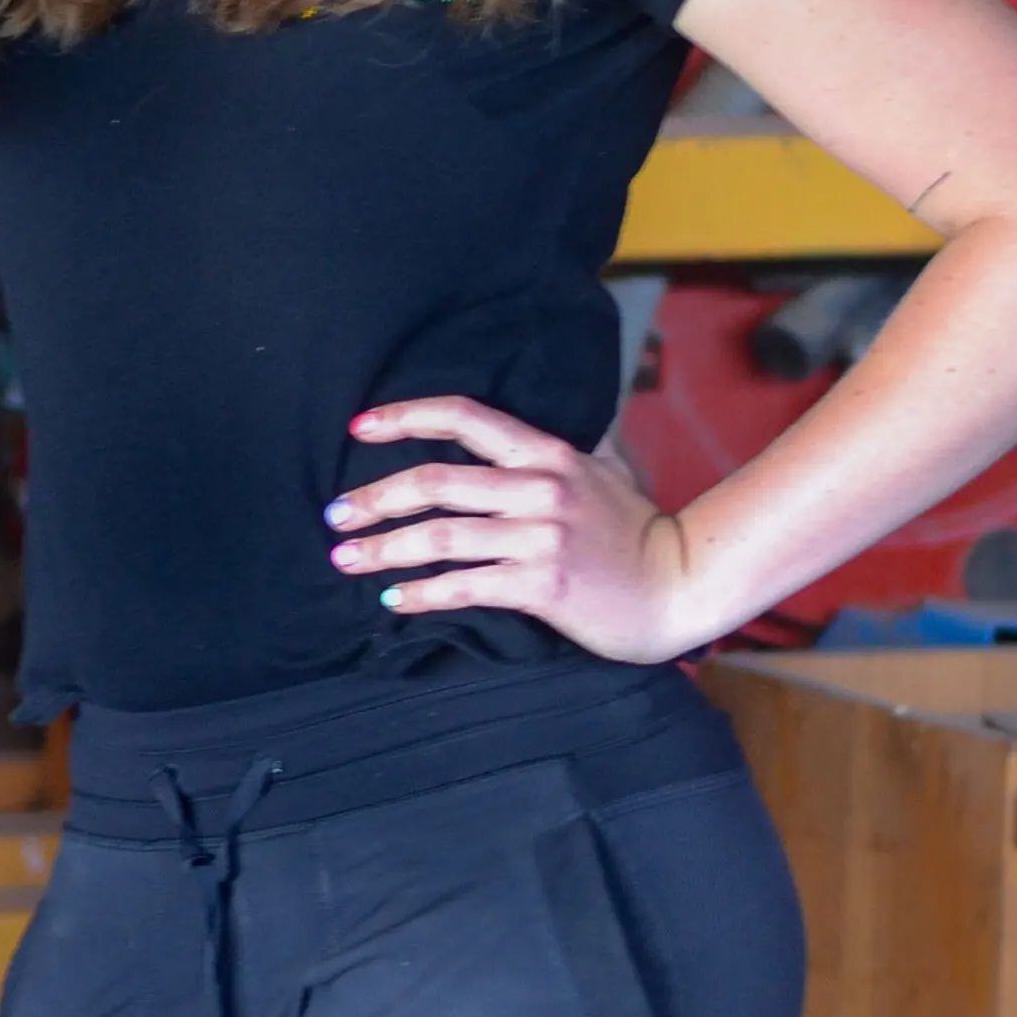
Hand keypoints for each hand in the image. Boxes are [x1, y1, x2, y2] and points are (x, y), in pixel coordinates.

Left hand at [328, 397, 710, 663]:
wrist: (680, 586)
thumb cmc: (638, 534)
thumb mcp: (607, 473)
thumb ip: (565, 453)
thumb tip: (537, 432)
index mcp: (549, 454)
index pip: (467, 417)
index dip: (407, 416)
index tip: (359, 427)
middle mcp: (541, 488)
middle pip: (437, 481)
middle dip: (374, 497)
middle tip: (336, 515)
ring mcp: (542, 537)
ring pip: (441, 536)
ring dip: (383, 549)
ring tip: (346, 559)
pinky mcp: (542, 586)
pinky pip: (465, 586)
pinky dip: (421, 594)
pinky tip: (393, 599)